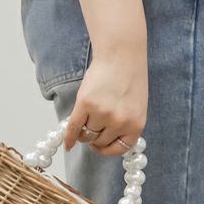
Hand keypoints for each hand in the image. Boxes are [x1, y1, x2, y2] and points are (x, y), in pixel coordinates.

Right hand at [63, 42, 147, 156]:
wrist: (121, 54)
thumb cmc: (129, 76)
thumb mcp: (135, 106)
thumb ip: (124, 125)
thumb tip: (104, 142)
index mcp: (136, 124)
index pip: (120, 148)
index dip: (107, 148)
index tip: (99, 146)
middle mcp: (120, 122)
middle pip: (99, 142)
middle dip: (94, 137)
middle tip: (91, 127)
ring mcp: (102, 113)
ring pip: (86, 134)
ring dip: (84, 130)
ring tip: (87, 116)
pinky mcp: (86, 103)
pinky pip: (74, 127)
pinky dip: (69, 137)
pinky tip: (67, 143)